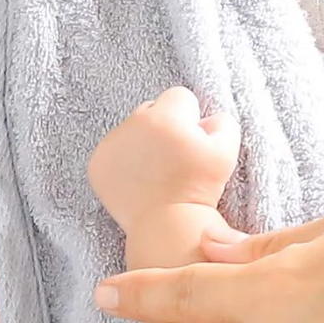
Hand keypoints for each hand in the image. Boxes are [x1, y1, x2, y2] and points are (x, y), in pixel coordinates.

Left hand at [87, 86, 240, 224]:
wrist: (167, 226)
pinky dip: (124, 161)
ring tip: (157, 172)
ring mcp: (111, 143)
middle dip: (165, 126)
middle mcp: (133, 123)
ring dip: (144, 143)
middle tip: (175, 158)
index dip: (191, 119)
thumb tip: (206, 118)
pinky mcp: (97, 163)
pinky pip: (114, 150)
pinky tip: (139, 180)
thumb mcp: (226, 151)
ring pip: (132, 130)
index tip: (192, 143)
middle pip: (152, 109)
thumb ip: (222, 121)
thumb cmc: (200, 189)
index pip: (180, 96)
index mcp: (166, 116)